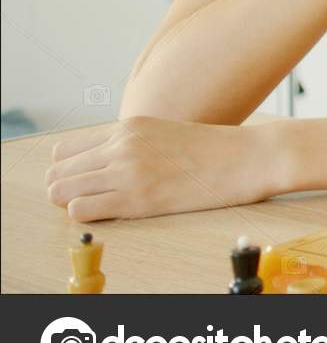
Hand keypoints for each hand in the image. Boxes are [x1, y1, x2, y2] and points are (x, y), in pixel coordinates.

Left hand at [44, 117, 278, 220]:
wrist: (251, 157)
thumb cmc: (217, 150)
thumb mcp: (167, 133)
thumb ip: (134, 144)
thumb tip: (108, 165)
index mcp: (128, 127)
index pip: (65, 150)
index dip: (69, 171)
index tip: (85, 182)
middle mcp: (121, 145)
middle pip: (57, 171)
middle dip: (65, 188)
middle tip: (90, 199)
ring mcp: (128, 170)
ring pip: (61, 191)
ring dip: (72, 202)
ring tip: (101, 207)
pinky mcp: (138, 198)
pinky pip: (81, 210)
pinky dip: (87, 215)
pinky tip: (112, 213)